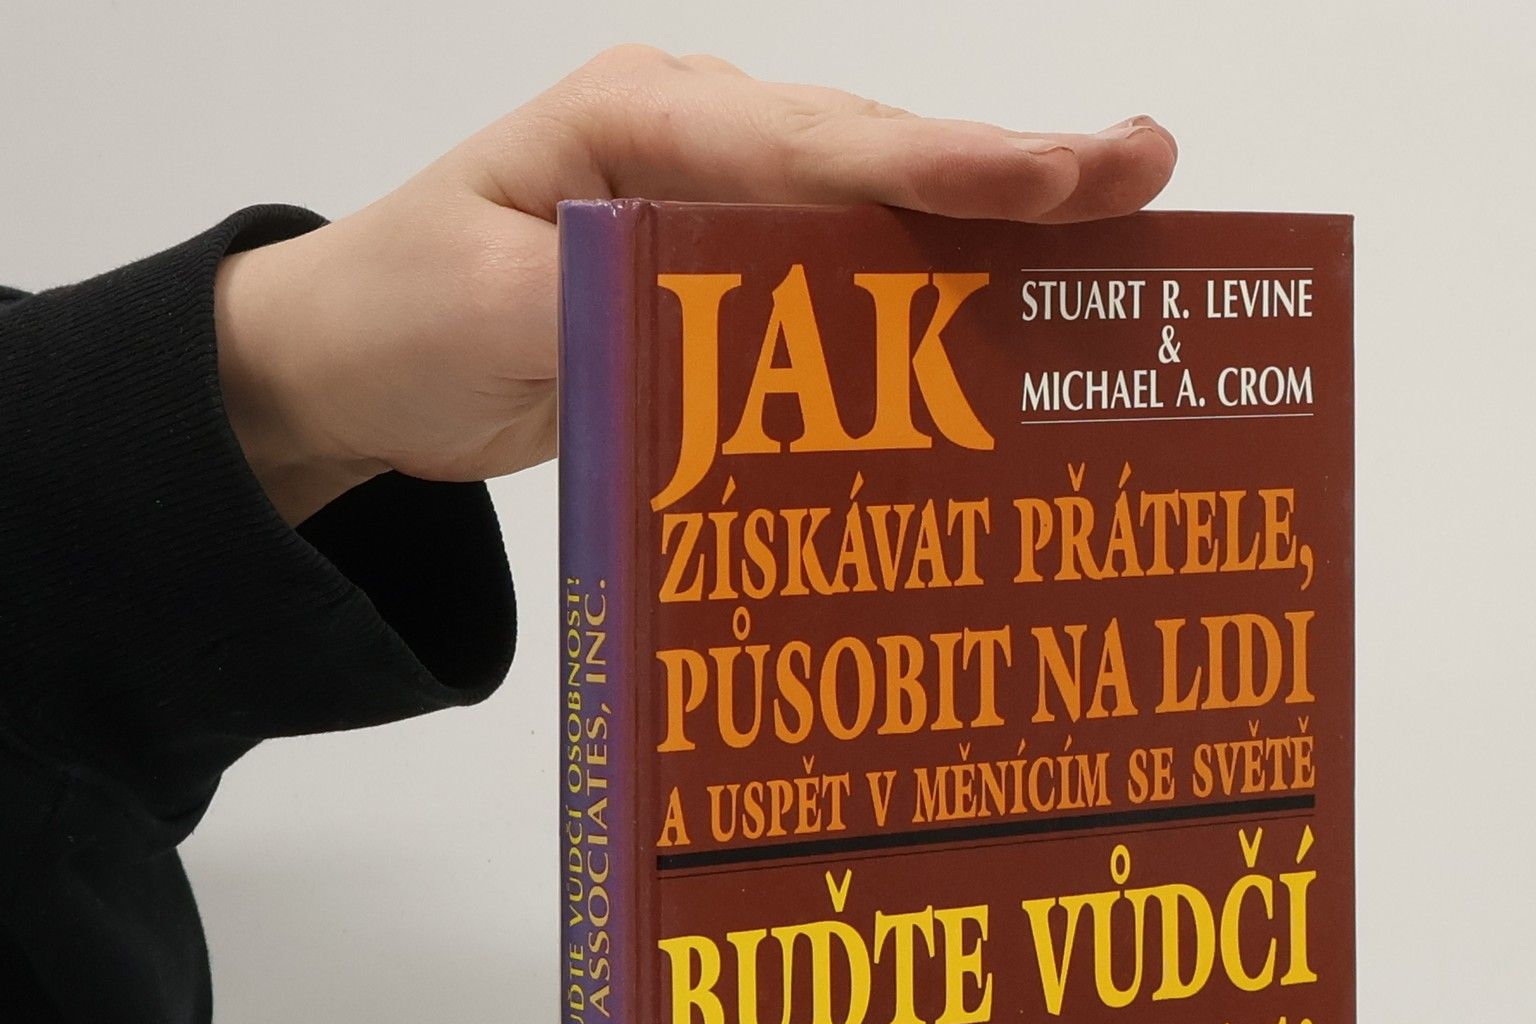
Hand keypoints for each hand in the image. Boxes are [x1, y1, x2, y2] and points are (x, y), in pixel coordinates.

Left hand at [213, 47, 1177, 523]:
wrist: (359, 360)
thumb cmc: (406, 311)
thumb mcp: (485, 306)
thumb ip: (601, 299)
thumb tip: (729, 308)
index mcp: (646, 120)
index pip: (813, 142)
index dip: (937, 166)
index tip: (1048, 179)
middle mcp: (705, 144)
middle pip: (877, 155)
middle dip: (1012, 168)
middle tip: (1144, 168)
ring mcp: (727, 208)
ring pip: (884, 206)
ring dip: (1001, 220)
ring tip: (1124, 220)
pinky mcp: (737, 279)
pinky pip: (855, 274)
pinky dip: (938, 287)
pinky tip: (1021, 304)